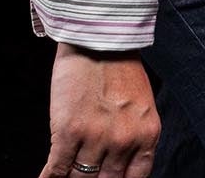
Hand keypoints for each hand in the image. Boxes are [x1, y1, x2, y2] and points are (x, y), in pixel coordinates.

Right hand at [41, 44, 157, 177]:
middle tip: (85, 177)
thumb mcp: (141, 107)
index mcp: (147, 135)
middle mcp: (124, 140)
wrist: (98, 40)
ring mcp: (95, 138)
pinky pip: (56, 168)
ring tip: (66, 176)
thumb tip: (120, 167)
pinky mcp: (67, 132)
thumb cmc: (120, 70)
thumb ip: (135, 137)